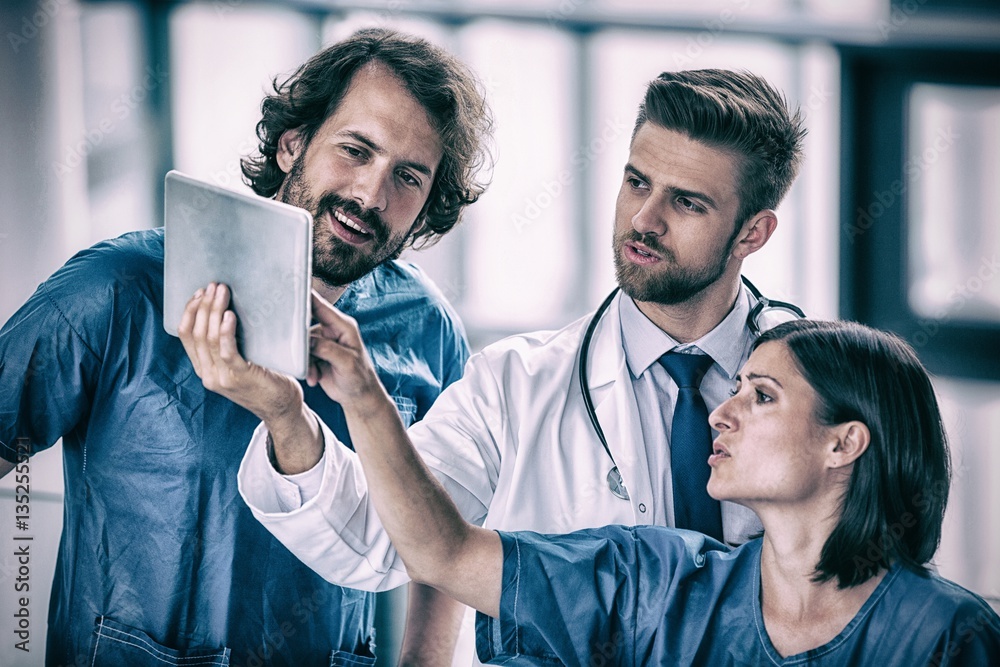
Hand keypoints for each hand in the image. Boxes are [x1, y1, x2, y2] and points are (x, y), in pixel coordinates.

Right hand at [178, 283, 302, 422]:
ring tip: (222, 292)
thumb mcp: (240, 362)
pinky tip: (230, 315)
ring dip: (214, 311)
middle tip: (214, 285)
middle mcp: (208, 374)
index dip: (189, 311)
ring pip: (209, 338)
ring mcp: (222, 378)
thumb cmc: (266, 379)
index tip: (200, 292)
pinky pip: (227, 351)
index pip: (185, 335)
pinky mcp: (240, 377)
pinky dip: (226, 331)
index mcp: (204, 368)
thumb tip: (229, 308)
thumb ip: (229, 344)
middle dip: (203, 305)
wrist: (282, 409)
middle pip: (196, 333)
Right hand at [306, 290, 386, 411]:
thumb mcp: (346, 362)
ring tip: (314, 375)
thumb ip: (327, 349)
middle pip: (306, 325)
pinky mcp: (316, 355)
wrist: (358, 397)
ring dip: (305, 361)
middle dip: (300, 340)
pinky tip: (314, 378)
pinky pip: (302, 356)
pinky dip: (306, 368)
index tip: (289, 291)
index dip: (305, 297)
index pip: (321, 307)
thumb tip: (308, 340)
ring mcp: (323, 343)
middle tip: (297, 351)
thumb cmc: (360, 378)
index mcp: (343, 326)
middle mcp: (332, 331)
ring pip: (302, 344)